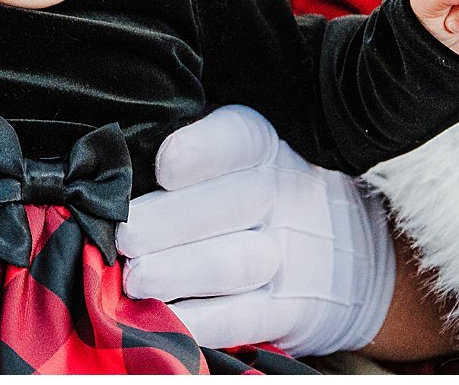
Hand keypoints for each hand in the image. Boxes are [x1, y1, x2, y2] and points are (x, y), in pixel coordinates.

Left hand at [119, 106, 394, 357]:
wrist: (351, 257)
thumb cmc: (261, 194)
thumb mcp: (242, 159)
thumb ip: (188, 159)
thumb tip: (107, 171)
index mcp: (265, 148)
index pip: (237, 139)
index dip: (200, 151)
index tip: (163, 166)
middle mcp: (283, 195)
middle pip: (228, 204)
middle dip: (166, 221)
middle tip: (122, 236)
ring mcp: (291, 255)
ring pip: (233, 262)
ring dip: (177, 273)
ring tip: (134, 279)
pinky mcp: (290, 310)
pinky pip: (242, 318)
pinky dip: (199, 321)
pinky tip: (163, 317)